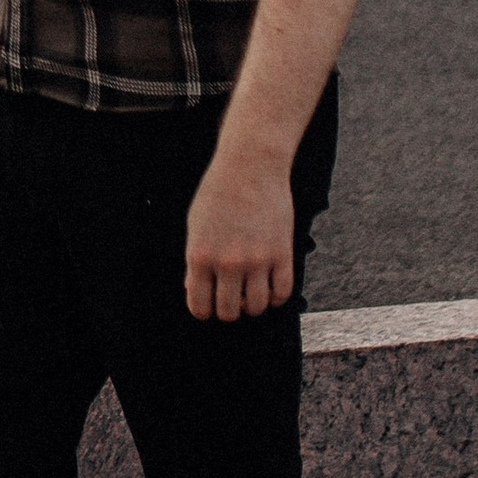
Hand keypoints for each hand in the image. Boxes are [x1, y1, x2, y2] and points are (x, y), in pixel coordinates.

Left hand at [184, 144, 294, 321]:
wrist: (251, 166)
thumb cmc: (219, 192)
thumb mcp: (196, 225)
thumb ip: (195, 261)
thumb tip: (195, 292)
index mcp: (200, 256)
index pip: (200, 306)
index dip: (204, 311)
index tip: (209, 306)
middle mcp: (228, 262)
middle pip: (229, 312)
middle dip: (229, 309)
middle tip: (232, 299)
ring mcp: (257, 260)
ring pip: (257, 307)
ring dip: (253, 305)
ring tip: (251, 292)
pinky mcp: (282, 253)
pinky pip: (282, 293)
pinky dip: (276, 297)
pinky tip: (270, 287)